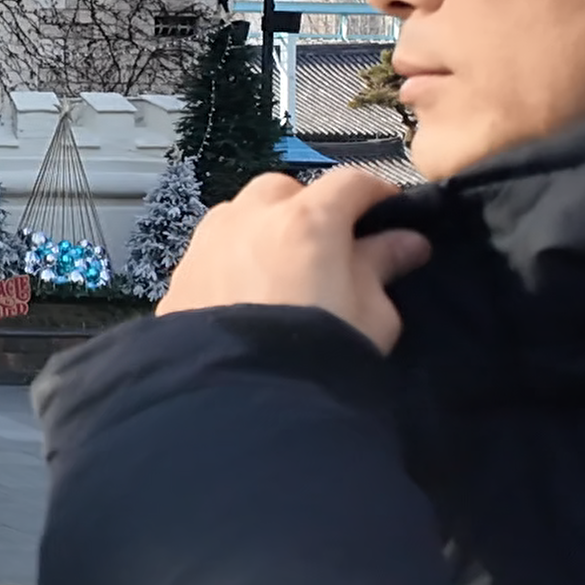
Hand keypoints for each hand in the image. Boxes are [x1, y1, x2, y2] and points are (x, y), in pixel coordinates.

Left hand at [156, 167, 432, 352]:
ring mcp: (208, 244)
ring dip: (262, 227)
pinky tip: (243, 291)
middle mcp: (251, 219)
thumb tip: (404, 244)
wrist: (238, 401)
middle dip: (307, 206)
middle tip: (327, 245)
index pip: (350, 183)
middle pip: (283, 190)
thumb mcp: (372, 316)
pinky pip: (211, 250)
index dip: (374, 195)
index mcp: (307, 221)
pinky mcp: (180, 276)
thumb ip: (382, 268)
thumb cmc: (317, 357)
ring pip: (238, 213)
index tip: (387, 214)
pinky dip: (231, 258)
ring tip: (281, 267)